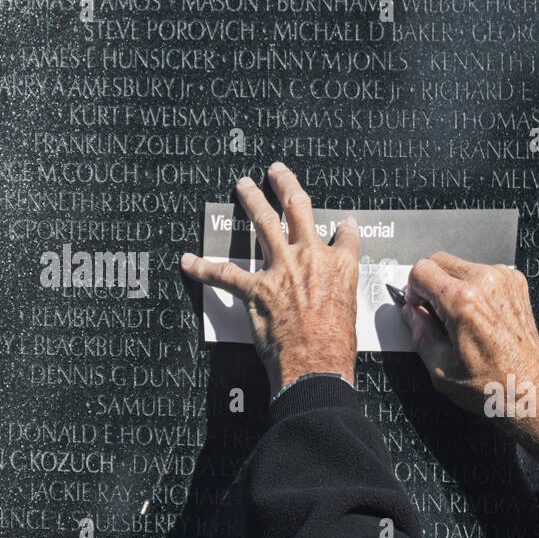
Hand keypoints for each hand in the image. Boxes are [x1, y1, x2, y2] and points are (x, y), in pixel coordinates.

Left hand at [180, 162, 359, 395]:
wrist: (316, 366)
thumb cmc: (335, 347)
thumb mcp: (350, 311)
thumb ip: (341, 291)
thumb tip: (335, 293)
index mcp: (340, 266)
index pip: (345, 237)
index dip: (344, 227)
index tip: (343, 222)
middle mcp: (310, 258)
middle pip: (298, 209)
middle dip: (286, 185)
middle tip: (276, 171)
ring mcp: (281, 270)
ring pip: (264, 223)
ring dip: (251, 200)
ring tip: (244, 185)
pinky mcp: (255, 290)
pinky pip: (223, 274)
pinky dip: (202, 268)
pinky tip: (188, 260)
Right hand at [401, 252, 538, 478]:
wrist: (530, 389)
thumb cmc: (494, 384)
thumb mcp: (441, 369)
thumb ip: (420, 334)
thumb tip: (412, 315)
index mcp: (464, 302)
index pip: (421, 270)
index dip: (412, 289)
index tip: (417, 305)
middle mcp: (486, 283)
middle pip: (439, 260)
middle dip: (430, 283)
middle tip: (433, 311)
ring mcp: (504, 280)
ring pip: (461, 265)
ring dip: (453, 284)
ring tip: (459, 318)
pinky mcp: (516, 283)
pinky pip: (483, 273)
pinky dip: (475, 287)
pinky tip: (478, 314)